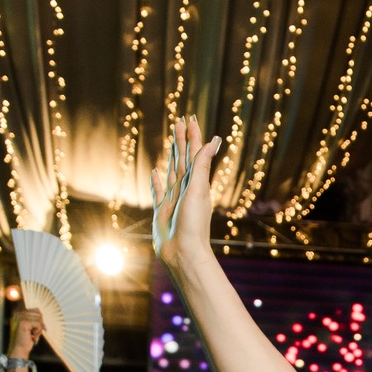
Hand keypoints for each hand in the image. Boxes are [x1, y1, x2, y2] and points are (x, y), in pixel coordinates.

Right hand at [8, 307, 44, 359]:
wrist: (20, 349)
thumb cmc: (26, 339)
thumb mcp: (32, 327)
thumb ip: (35, 320)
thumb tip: (42, 315)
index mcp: (20, 314)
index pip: (36, 310)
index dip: (40, 320)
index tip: (37, 329)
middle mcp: (19, 314)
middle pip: (39, 313)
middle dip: (40, 324)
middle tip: (35, 333)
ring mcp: (20, 318)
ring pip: (39, 318)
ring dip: (39, 328)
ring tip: (33, 335)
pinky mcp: (24, 322)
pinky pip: (38, 323)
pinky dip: (38, 331)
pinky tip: (33, 336)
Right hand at [151, 114, 222, 269]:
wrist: (183, 253)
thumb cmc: (193, 224)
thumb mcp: (198, 190)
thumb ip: (202, 165)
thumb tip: (214, 139)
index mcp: (196, 182)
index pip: (194, 153)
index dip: (193, 135)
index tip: (191, 118)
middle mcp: (185, 188)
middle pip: (183, 158)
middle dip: (182, 140)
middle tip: (180, 120)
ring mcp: (173, 198)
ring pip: (172, 170)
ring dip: (172, 154)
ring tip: (171, 141)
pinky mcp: (162, 210)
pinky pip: (158, 190)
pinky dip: (157, 180)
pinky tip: (157, 171)